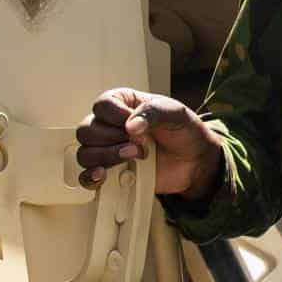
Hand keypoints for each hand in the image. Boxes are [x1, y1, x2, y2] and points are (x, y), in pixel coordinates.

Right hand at [75, 88, 222, 198]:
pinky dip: (91, 177)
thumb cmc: (184, 131)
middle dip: (111, 138)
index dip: (115, 116)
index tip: (135, 125)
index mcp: (121, 104)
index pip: (101, 105)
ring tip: (133, 157)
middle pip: (86, 131)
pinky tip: (104, 175)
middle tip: (138, 144)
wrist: (195, 161)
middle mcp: (110, 126)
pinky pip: (86, 177)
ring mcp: (109, 150)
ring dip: (106, 156)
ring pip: (85, 153)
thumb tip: (130, 126)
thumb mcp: (174, 113)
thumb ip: (152, 113)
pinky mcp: (111, 173)